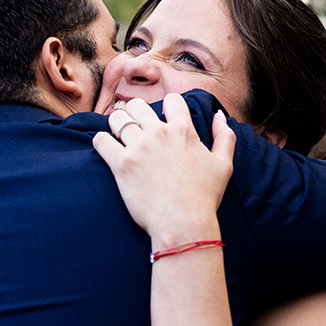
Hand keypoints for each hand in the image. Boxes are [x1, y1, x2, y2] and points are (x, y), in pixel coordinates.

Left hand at [93, 94, 234, 247]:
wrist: (183, 225)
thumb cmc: (204, 197)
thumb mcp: (224, 165)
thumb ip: (225, 136)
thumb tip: (219, 115)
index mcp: (183, 131)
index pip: (171, 100)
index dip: (167, 108)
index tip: (162, 120)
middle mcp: (159, 134)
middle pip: (137, 105)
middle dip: (135, 114)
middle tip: (136, 129)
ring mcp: (139, 148)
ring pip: (117, 119)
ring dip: (117, 126)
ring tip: (120, 138)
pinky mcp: (122, 164)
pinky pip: (101, 140)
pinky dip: (102, 143)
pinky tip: (108, 151)